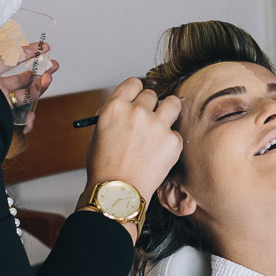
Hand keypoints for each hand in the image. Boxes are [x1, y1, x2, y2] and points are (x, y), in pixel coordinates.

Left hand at [0, 43, 58, 134]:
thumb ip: (9, 54)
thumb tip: (28, 47)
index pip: (12, 62)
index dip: (29, 54)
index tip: (44, 47)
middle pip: (23, 81)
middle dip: (41, 71)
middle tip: (54, 64)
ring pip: (25, 99)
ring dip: (40, 89)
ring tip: (48, 78)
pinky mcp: (1, 120)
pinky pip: (19, 126)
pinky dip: (28, 124)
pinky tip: (30, 117)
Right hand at [84, 77, 182, 201]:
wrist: (118, 191)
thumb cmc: (105, 167)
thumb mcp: (98, 133)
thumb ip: (114, 115)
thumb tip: (127, 106)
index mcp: (115, 107)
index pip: (133, 84)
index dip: (137, 91)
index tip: (140, 97)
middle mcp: (137, 111)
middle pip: (152, 94)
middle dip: (151, 105)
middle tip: (149, 118)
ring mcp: (157, 125)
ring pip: (173, 103)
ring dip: (169, 110)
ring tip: (163, 124)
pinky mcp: (172, 140)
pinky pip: (176, 132)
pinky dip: (170, 141)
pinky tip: (159, 153)